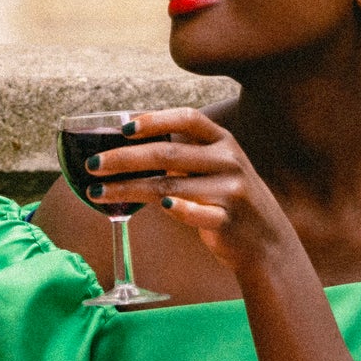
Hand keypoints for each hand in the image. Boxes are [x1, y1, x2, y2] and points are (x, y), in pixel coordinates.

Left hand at [84, 108, 292, 278]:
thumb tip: (127, 140)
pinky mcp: (227, 221)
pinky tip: (159, 207)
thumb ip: (184, 152)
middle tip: (93, 164)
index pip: (187, 119)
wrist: (267, 240)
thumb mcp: (216, 166)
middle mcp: (228, 161)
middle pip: (167, 154)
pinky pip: (195, 213)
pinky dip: (177, 209)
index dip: (155, 120)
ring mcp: (230, 191)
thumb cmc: (228, 196)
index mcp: (223, 141)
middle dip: (123, 158)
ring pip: (169, 186)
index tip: (124, 128)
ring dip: (128, 188)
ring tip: (98, 192)